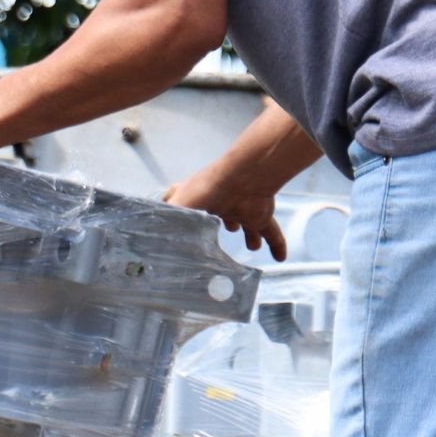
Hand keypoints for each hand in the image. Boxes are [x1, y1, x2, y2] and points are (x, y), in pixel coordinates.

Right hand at [164, 158, 288, 259]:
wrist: (241, 178)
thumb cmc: (206, 190)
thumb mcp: (177, 209)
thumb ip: (167, 226)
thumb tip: (155, 246)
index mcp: (199, 200)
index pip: (189, 207)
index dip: (185, 216)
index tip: (184, 230)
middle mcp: (222, 203)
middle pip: (224, 214)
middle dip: (225, 224)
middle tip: (223, 236)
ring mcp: (243, 209)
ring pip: (249, 223)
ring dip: (251, 235)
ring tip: (252, 246)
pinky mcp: (261, 215)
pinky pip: (272, 232)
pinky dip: (277, 244)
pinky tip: (280, 257)